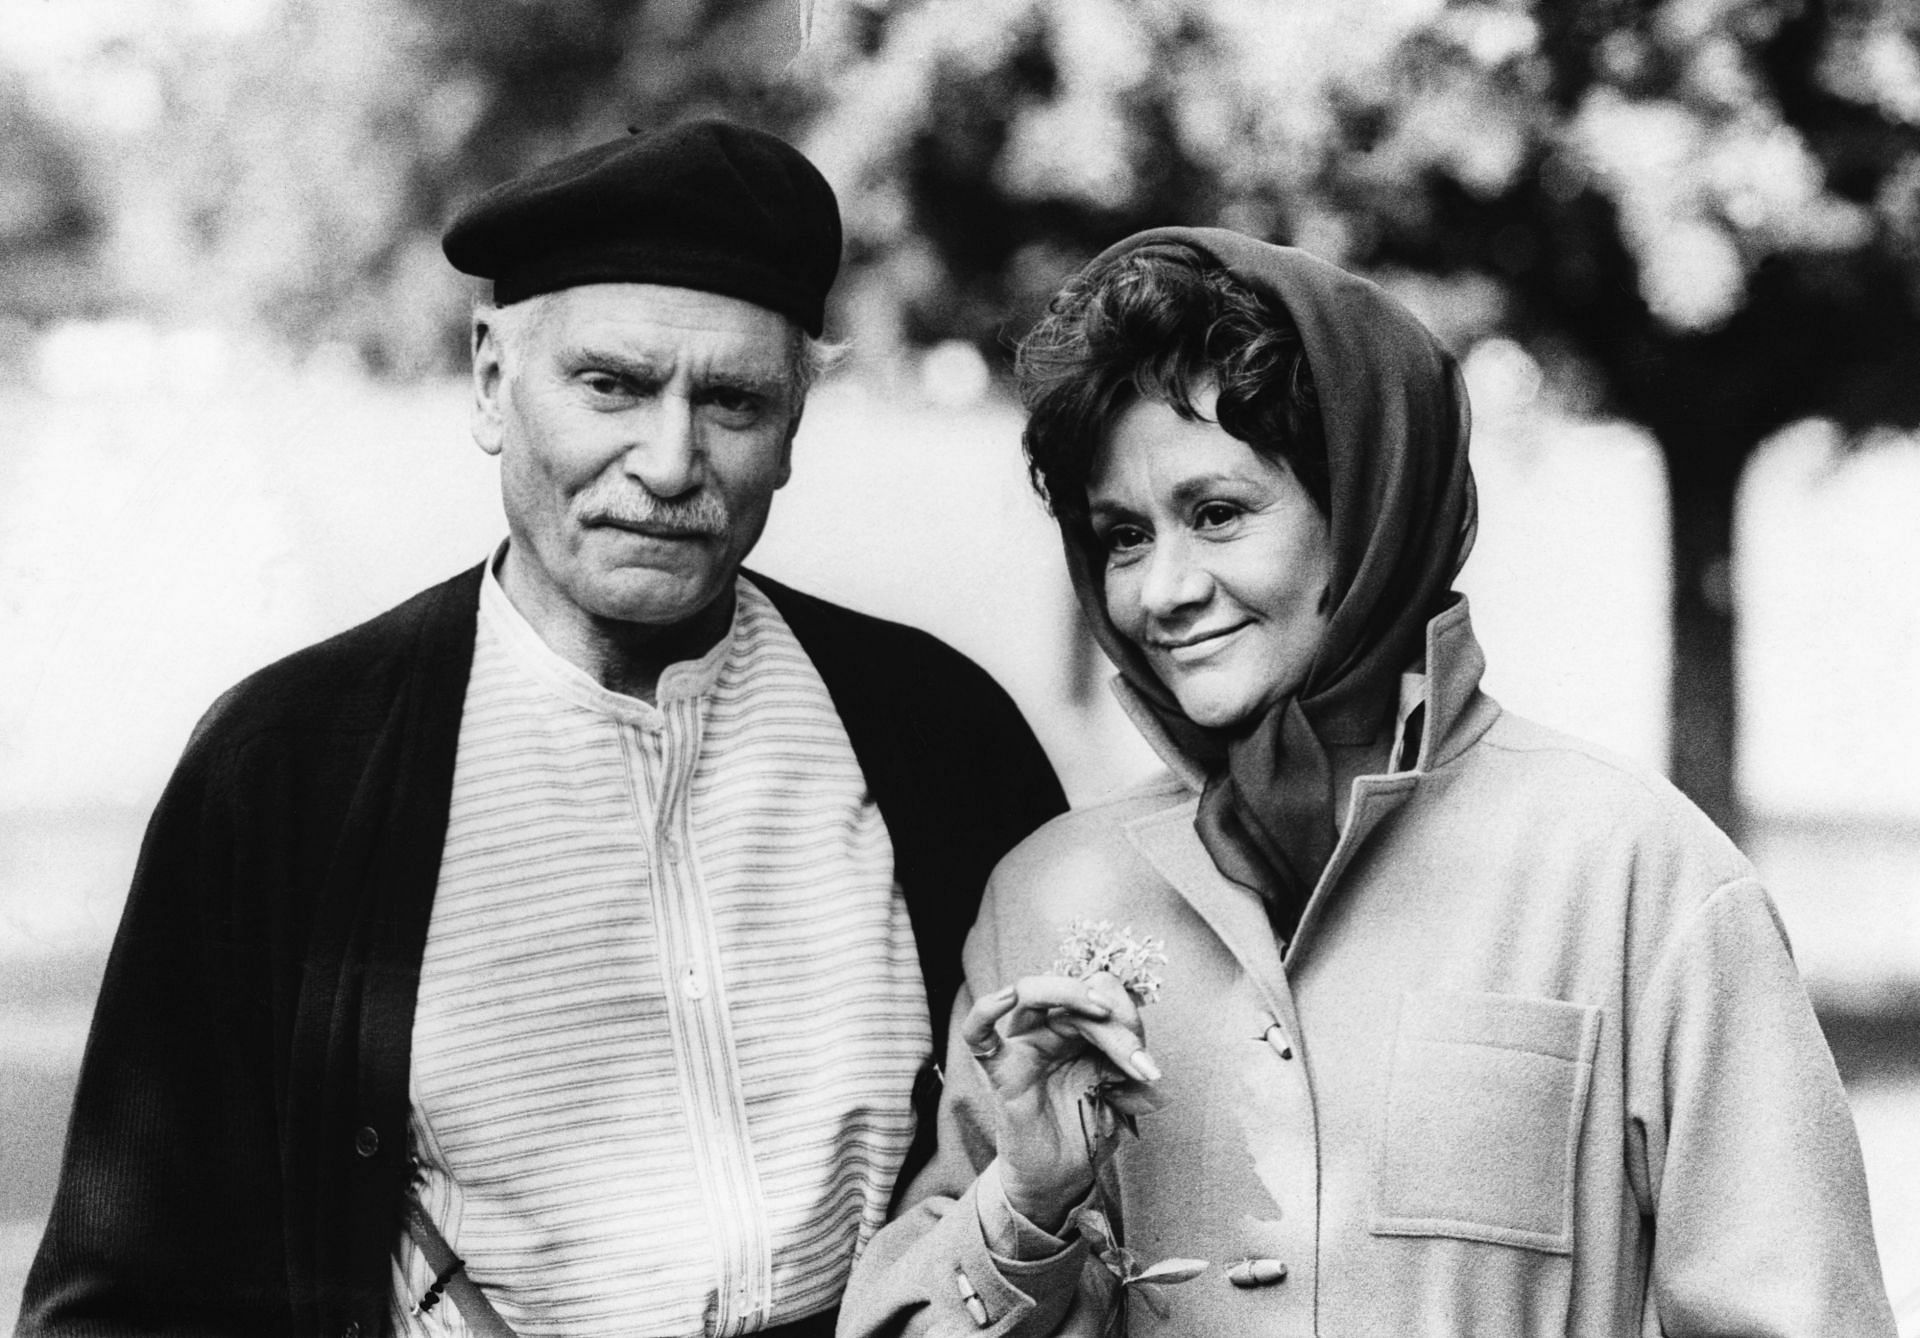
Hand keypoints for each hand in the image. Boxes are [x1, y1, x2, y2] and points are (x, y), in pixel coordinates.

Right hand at [961, 972, 1160, 1230]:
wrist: (1059, 1180)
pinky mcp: (1001, 1070)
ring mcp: (1025, 1046)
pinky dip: (986, 1011)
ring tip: (1102, 1012)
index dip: (1129, 1016)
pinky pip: (978, 1034)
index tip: (1148, 1068)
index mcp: (1081, 1029)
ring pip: (1033, 993)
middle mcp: (1051, 1029)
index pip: (1102, 992)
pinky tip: (1005, 998)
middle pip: (1077, 992)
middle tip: (1138, 1065)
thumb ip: (1129, 1074)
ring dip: (1072, 994)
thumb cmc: (1086, 1134)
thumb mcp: (1121, 1099)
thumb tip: (1146, 1065)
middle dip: (1115, 1023)